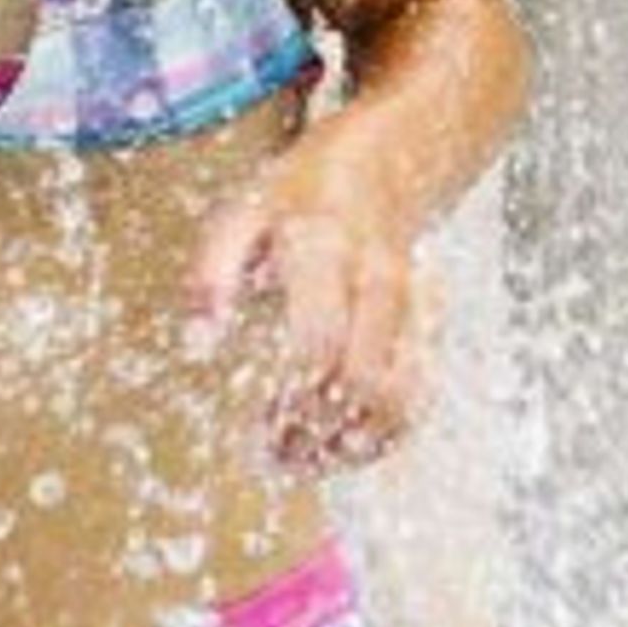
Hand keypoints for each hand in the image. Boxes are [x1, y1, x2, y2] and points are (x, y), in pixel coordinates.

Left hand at [185, 157, 430, 470]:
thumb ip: (212, 273)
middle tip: (273, 455)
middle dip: (316, 431)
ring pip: (400, 399)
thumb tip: (198, 342)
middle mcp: (381, 280)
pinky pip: (418, 400)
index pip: (320, 341)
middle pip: (363, 380)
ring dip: (351, 445)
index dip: (290, 396)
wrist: (388, 164)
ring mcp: (414, 308)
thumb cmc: (302, 194)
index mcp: (329, 248)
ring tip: (302, 462)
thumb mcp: (242, 212)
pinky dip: (381, 438)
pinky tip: (339, 450)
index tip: (257, 426)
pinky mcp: (429, 331)